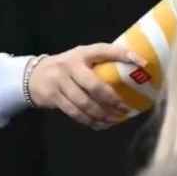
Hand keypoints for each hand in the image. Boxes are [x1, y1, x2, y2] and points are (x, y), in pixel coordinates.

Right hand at [28, 43, 143, 128]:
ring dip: (102, 115)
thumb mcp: (81, 58)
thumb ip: (98, 63)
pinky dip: (89, 121)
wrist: (33, 75)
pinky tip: (100, 124)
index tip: (143, 63)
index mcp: (82, 53)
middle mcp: (70, 65)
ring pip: (84, 103)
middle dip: (112, 100)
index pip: (105, 50)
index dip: (124, 55)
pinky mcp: (53, 97)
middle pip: (94, 85)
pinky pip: (74, 113)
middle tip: (125, 108)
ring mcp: (60, 81)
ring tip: (115, 120)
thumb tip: (129, 72)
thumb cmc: (67, 67)